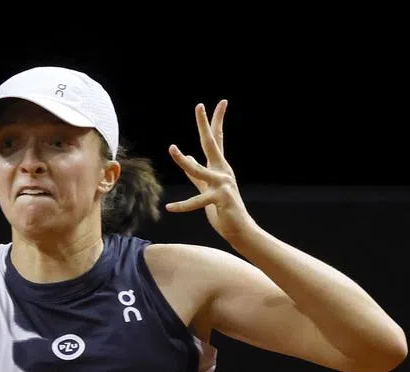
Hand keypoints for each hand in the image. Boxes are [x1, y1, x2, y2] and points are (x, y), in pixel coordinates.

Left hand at [166, 101, 255, 242]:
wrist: (240, 229)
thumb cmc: (223, 209)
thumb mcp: (206, 187)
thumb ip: (196, 173)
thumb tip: (188, 156)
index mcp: (220, 167)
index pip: (216, 139)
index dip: (214, 121)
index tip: (214, 103)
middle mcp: (223, 171)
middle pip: (212, 143)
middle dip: (205, 124)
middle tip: (199, 106)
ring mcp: (222, 184)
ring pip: (200, 169)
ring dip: (184, 160)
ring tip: (172, 149)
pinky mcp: (219, 200)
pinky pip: (196, 201)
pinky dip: (182, 206)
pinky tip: (169, 207)